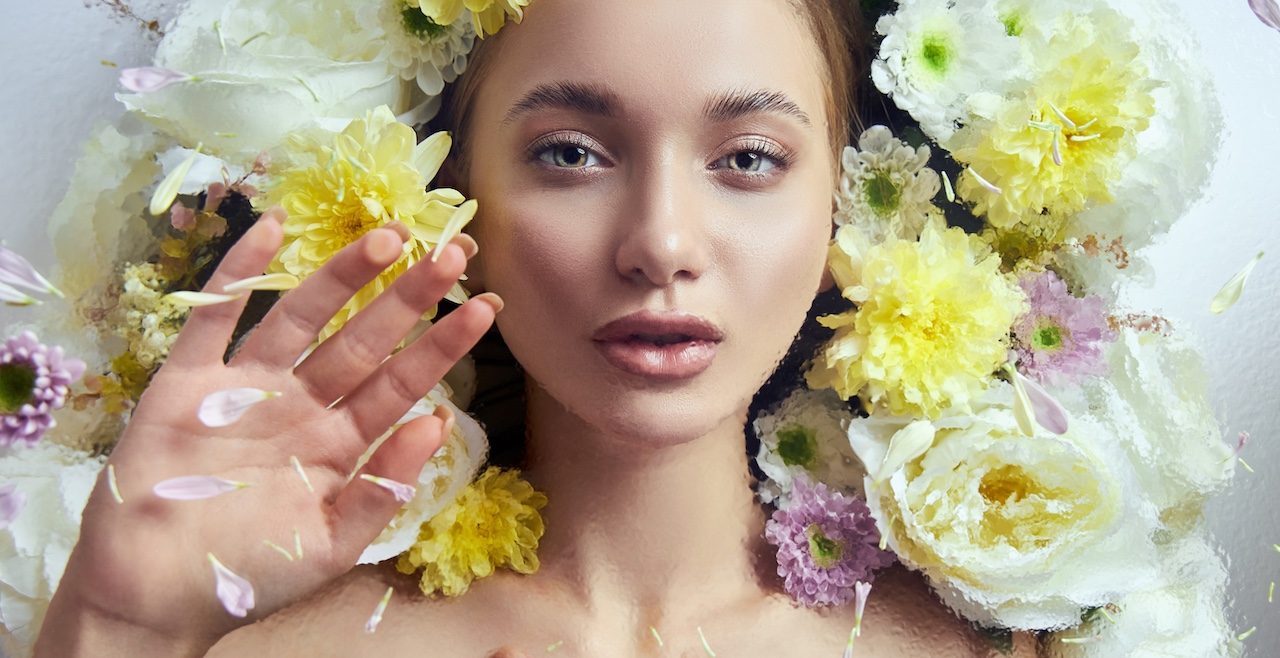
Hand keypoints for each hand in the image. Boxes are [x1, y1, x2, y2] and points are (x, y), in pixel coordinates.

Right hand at [36, 209, 497, 655]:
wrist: (155, 594)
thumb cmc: (247, 573)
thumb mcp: (332, 543)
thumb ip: (384, 485)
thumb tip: (437, 422)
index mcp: (339, 443)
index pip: (401, 384)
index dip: (442, 345)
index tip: (485, 307)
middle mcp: (300, 405)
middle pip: (363, 341)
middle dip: (408, 298)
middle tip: (453, 251)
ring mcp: (246, 387)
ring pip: (302, 317)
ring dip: (342, 276)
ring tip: (388, 236)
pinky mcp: (188, 380)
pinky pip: (216, 316)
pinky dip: (238, 273)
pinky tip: (272, 227)